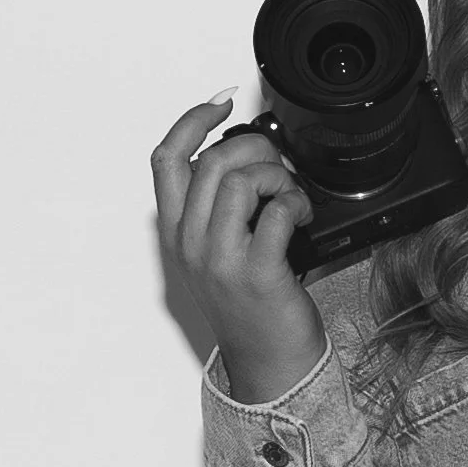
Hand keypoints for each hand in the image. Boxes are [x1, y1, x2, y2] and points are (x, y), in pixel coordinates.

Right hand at [152, 95, 327, 403]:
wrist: (268, 365)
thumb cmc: (249, 309)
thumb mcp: (215, 255)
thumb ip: (215, 210)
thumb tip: (242, 158)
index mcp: (175, 234)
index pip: (166, 158)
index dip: (192, 119)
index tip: (221, 101)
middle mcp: (191, 243)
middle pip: (212, 160)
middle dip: (255, 147)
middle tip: (278, 166)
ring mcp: (221, 258)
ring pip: (242, 179)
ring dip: (278, 176)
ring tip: (290, 198)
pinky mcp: (257, 271)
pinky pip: (276, 210)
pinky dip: (296, 203)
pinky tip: (301, 218)